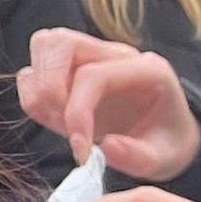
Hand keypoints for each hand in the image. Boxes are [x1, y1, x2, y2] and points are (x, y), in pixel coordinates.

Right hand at [17, 29, 200, 180]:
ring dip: (40, 90)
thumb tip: (105, 146)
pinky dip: (35, 98)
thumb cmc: (167, 144)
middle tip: (64, 125)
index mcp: (145, 69)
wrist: (167, 137)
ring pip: (43, 48)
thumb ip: (139, 156)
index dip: (77, 113)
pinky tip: (58, 121)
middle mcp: (113, 54)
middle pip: (59, 43)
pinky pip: (33, 72)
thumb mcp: (166, 158)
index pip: (92, 75)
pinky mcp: (67, 71)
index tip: (80, 150)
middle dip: (50, 88)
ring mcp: (88, 57)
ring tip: (61, 121)